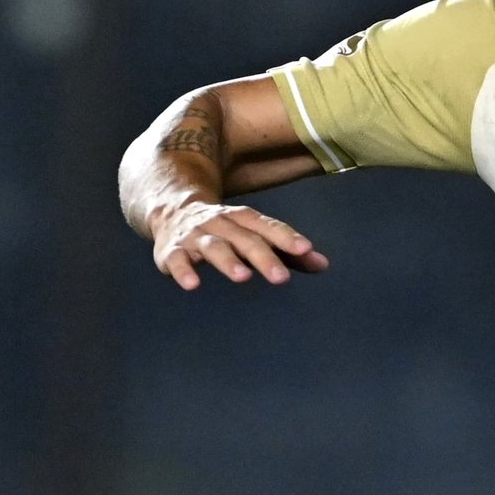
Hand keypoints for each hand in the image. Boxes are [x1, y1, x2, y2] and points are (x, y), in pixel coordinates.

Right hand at [150, 201, 328, 289]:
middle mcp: (221, 223)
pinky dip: (183, 271)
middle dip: (263, 257)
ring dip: (228, 261)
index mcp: (244, 218)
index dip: (287, 237)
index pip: (268, 226)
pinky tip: (193, 285)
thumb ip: (287, 251)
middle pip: (245, 238)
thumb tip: (323, 264)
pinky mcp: (171, 249)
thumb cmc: (227, 230)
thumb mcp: (255, 234)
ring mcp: (195, 235)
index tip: (306, 249)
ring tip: (243, 277)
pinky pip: (176, 259)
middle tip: (281, 277)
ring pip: (213, 246)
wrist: (173, 209)